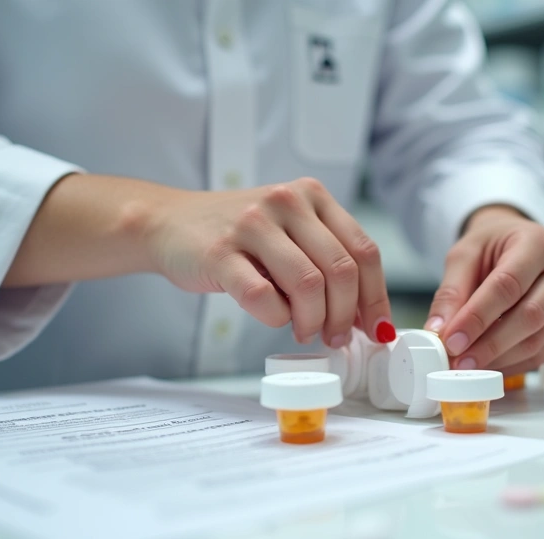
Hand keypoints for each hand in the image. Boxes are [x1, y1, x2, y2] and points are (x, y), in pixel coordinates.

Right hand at [151, 177, 394, 345]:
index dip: (376, 297)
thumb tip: (363, 316)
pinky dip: (275, 318)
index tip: (376, 328)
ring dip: (312, 321)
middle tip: (335, 337)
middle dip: (344, 316)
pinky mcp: (220, 252)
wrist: (168, 223)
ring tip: (304, 331)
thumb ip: (325, 261)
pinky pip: (263, 297)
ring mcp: (252, 224)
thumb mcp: (288, 232)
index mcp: (311, 195)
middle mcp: (286, 202)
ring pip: (308, 285)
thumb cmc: (235, 236)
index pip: (363, 250)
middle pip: (341, 270)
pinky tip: (272, 317)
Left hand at [424, 205, 543, 373]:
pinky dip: (511, 365)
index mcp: (538, 244)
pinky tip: (486, 365)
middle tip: (457, 360)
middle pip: (530, 316)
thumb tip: (439, 330)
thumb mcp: (463, 255)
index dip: (478, 317)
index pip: (508, 285)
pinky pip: (541, 353)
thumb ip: (451, 292)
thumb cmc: (490, 246)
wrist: (513, 243)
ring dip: (499, 358)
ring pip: (538, 340)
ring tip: (466, 366)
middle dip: (490, 344)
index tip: (452, 340)